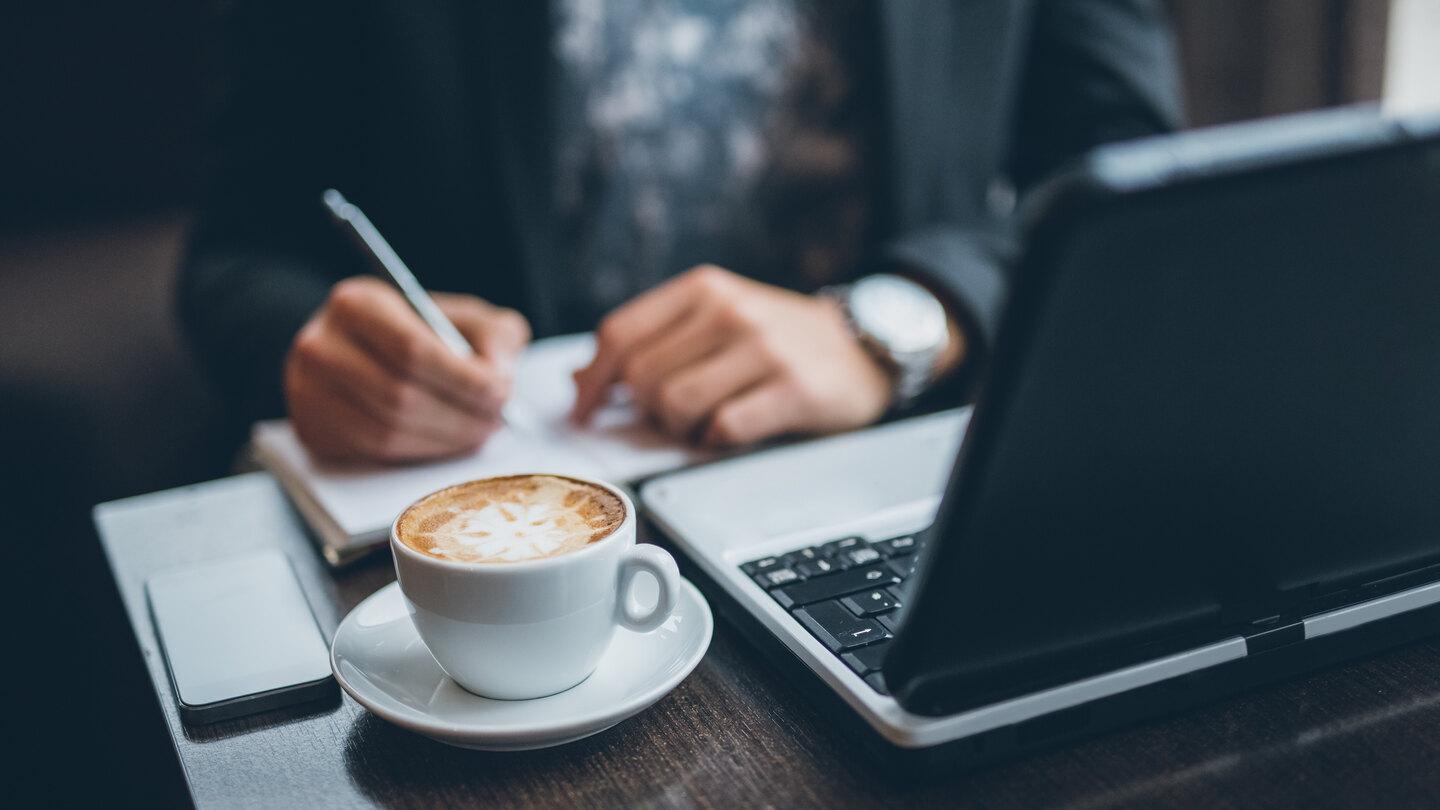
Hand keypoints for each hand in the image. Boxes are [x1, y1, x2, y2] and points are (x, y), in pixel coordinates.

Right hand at [284, 276, 530, 462]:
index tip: (501, 392)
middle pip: (399, 396)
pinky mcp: (312, 430)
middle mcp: (319, 345)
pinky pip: (372, 453)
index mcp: (355, 303)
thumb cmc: (422, 331)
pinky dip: (419, 453)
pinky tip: (446, 442)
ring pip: (386, 432)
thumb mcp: (463, 316)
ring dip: (444, 440)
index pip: (412, 349)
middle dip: (460, 416)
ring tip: (479, 432)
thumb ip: (495, 335)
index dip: (462, 378)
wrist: (363, 347)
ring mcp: (307, 391)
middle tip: (496, 421)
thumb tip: (499, 375)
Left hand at [571, 265, 893, 446]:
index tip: (586, 411)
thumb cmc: (778, 340)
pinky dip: (717, 442)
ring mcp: (762, 348)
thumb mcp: (715, 320)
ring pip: (676, 404)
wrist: (861, 348)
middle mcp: (729, 311)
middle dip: (647, 410)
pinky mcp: (792, 388)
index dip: (593, 381)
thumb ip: (653, 342)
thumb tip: (581, 380)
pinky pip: (724, 429)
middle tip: (673, 417)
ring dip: (681, 429)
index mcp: (702, 288)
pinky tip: (734, 430)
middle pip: (642, 377)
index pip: (620, 333)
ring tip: (705, 423)